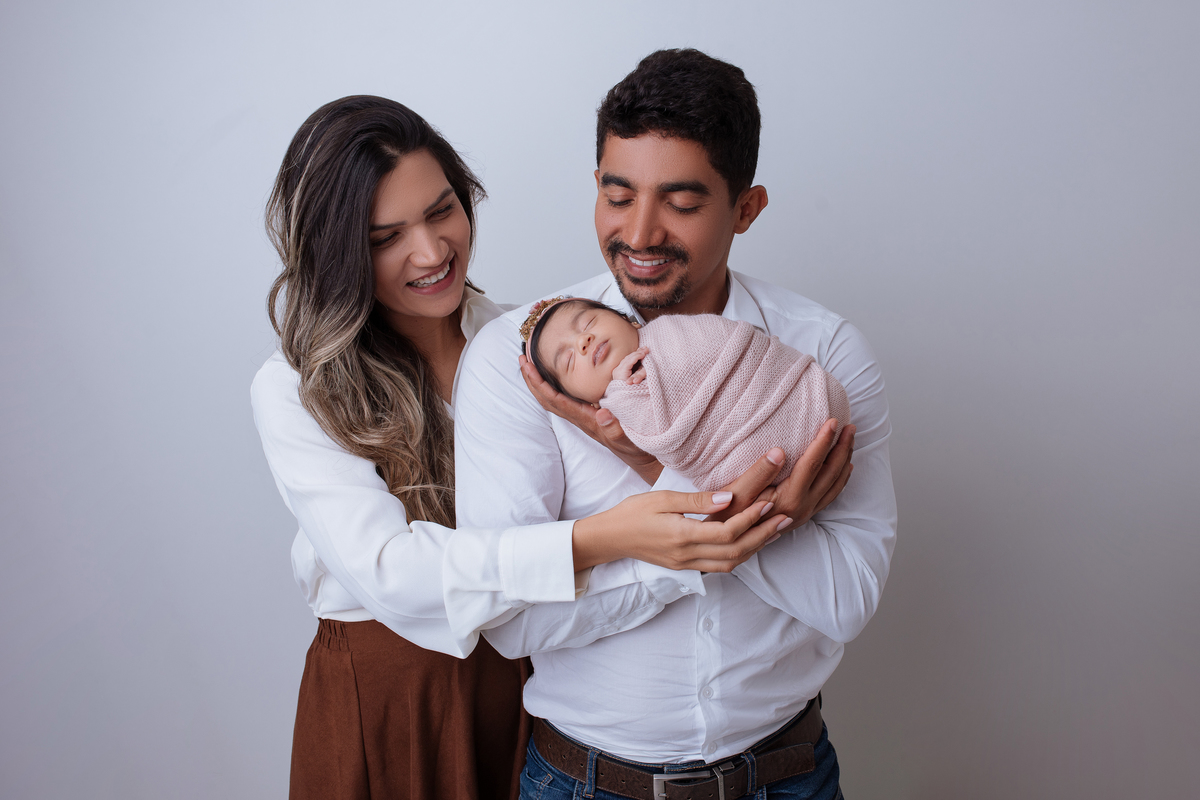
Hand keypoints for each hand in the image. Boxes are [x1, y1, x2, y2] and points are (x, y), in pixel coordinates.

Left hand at [519, 354, 662, 483]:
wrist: (639, 456)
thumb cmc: (634, 446)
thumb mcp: (627, 437)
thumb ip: (615, 428)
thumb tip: (602, 414)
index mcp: (584, 418)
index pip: (555, 399)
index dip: (539, 383)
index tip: (528, 366)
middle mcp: (579, 417)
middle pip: (547, 398)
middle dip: (532, 379)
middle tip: (521, 358)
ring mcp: (581, 416)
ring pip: (552, 398)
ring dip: (538, 381)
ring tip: (529, 363)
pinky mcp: (587, 414)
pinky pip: (563, 398)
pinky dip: (552, 385)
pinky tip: (551, 376)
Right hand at [571, 490, 791, 572]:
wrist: (609, 538)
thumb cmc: (632, 512)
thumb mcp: (662, 498)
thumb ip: (697, 501)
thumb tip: (730, 497)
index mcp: (682, 536)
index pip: (726, 532)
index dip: (751, 518)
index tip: (769, 501)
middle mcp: (687, 555)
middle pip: (735, 552)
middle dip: (763, 535)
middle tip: (785, 518)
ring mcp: (687, 565)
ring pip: (731, 563)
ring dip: (756, 547)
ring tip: (775, 529)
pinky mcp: (685, 567)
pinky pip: (720, 566)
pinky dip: (740, 556)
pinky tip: (751, 542)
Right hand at [708, 420, 855, 530]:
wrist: (727, 541)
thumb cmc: (727, 514)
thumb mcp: (737, 492)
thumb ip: (759, 472)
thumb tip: (779, 451)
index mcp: (789, 499)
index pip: (813, 464)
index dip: (823, 441)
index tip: (832, 421)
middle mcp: (802, 508)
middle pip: (831, 473)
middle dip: (842, 447)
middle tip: (850, 426)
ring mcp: (805, 513)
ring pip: (835, 485)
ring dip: (845, 461)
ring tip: (850, 440)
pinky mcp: (802, 516)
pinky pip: (830, 496)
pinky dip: (840, 479)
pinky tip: (844, 469)